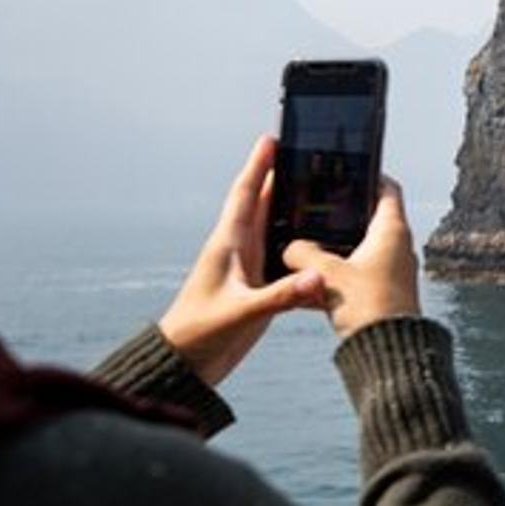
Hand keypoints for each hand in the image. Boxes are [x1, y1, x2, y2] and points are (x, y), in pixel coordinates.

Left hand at [158, 136, 325, 383]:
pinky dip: (298, 247)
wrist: (186, 366)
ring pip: (273, 229)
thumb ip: (279, 296)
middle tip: (305, 156)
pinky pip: (281, 258)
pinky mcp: (256, 290)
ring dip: (291, 211)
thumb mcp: (241, 313)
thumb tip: (317, 277)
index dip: (258, 166)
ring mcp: (247, 269)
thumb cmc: (200, 334)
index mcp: (228, 245)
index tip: (271, 139)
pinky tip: (318, 246)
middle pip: (262, 204)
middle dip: (281, 179)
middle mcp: (238, 251)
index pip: (245, 195)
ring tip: (318, 193)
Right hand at [284, 176, 420, 337]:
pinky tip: (315, 280)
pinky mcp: (386, 292)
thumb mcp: (326, 274)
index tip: (350, 169)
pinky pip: (360, 274)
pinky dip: (340, 272)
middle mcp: (398, 247)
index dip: (370, 175)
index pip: (387, 189)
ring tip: (309, 242)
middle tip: (319, 207)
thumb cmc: (368, 307)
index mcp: (391, 230)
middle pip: (371, 218)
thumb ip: (303, 254)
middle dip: (345, 214)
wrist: (388, 352)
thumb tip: (289, 247)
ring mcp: (394, 270)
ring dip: (339, 246)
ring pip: (362, 248)